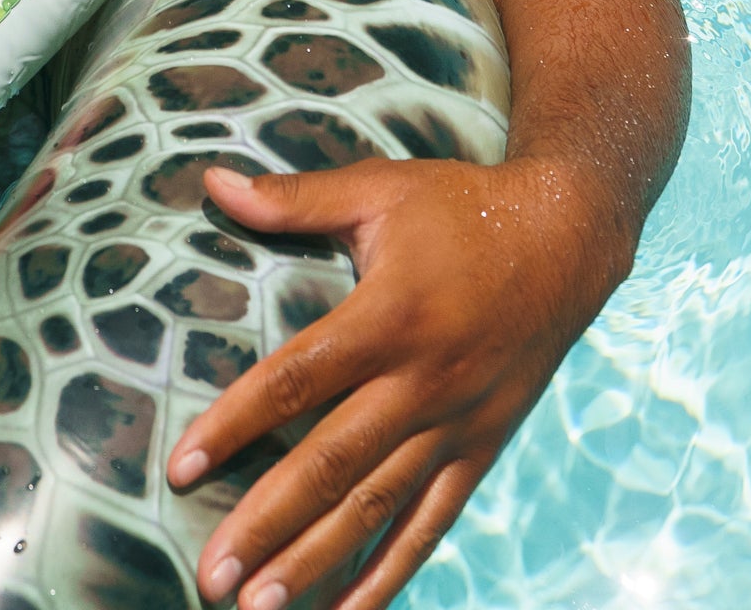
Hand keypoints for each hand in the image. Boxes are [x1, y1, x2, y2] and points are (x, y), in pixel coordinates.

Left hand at [167, 155, 634, 609]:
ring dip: (317, 561)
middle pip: (332, 463)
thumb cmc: (462, 205)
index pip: (297, 379)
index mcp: (388, 315)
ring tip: (260, 608)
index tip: (182, 466)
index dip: (236, 422)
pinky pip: (432, 519)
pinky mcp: (482, 446)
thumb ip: (294, 198)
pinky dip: (391, 570)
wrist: (568, 236)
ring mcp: (455, 421)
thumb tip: (213, 183)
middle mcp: (421, 380)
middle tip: (212, 576)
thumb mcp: (379, 187)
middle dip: (267, 524)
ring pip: (377, 505)